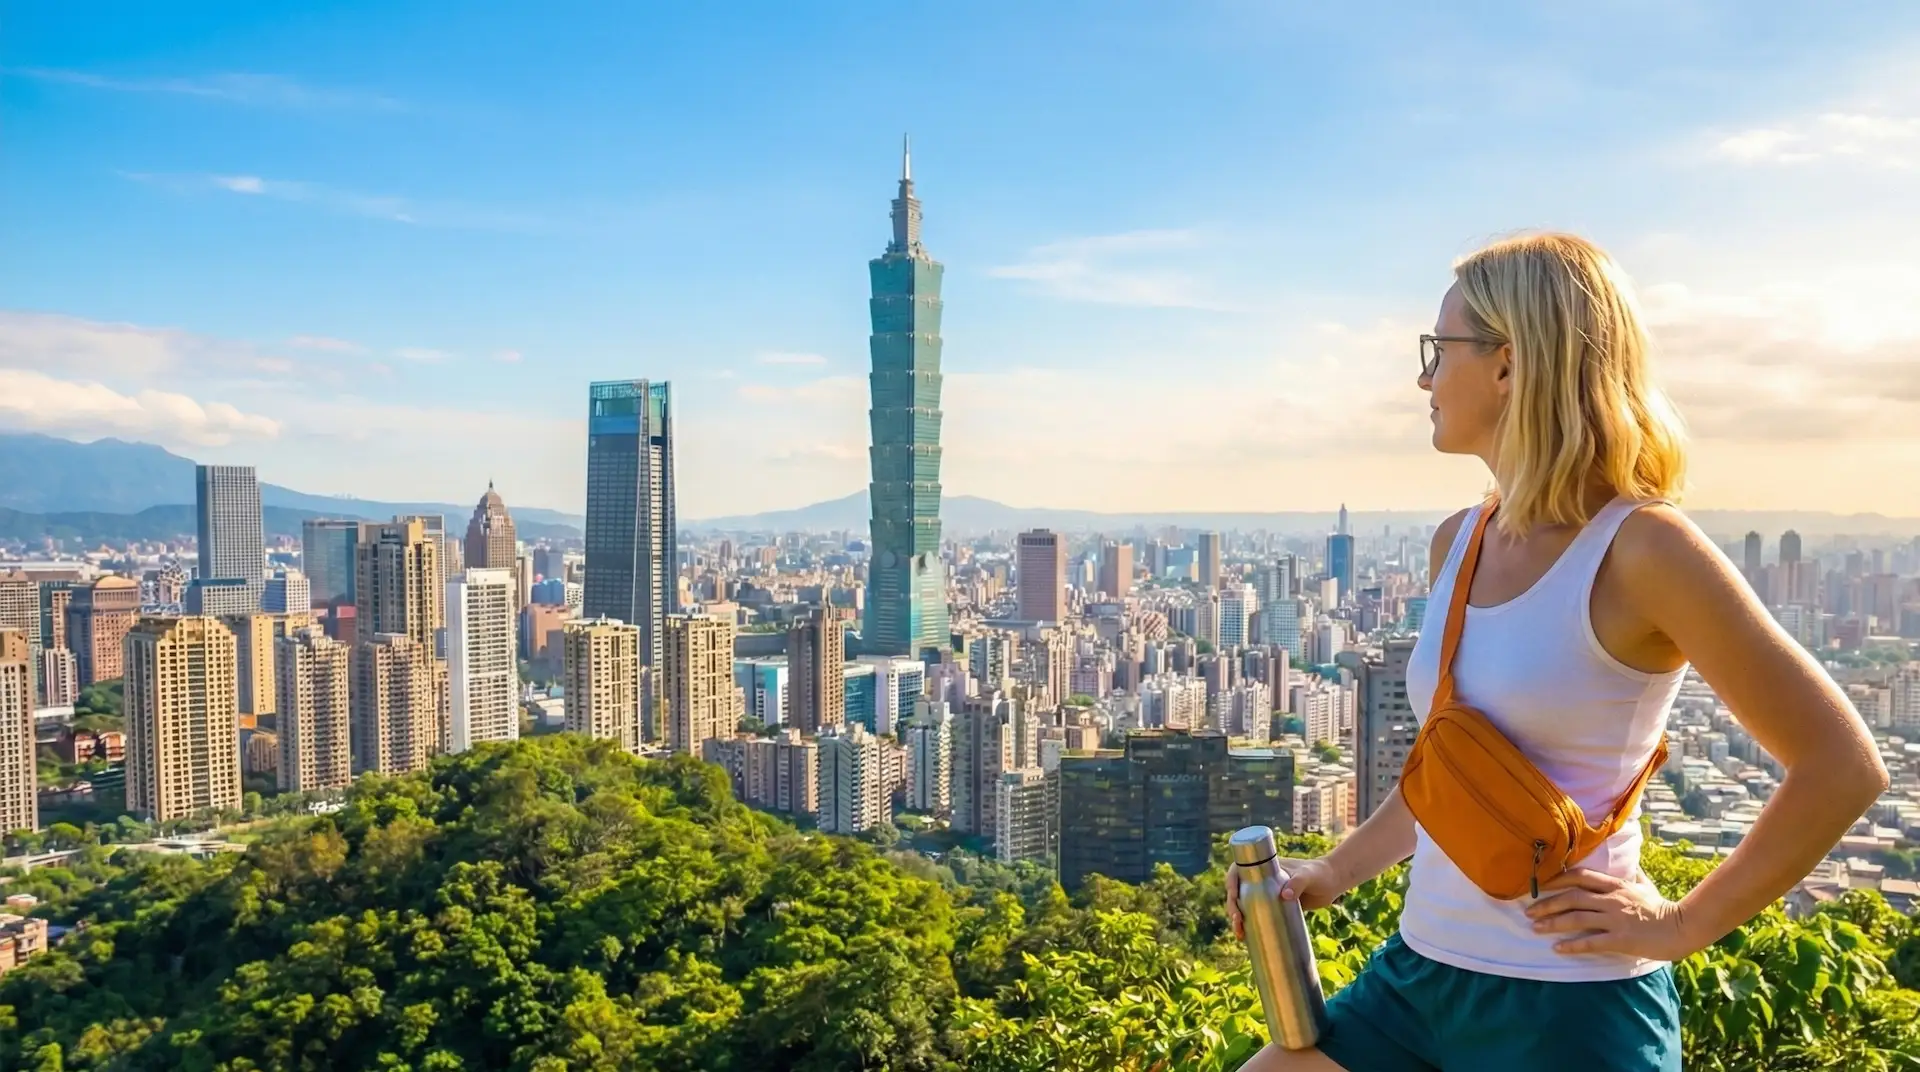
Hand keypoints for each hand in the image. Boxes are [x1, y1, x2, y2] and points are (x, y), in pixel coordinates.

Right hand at [1225, 857, 1345, 940]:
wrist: (1333, 883)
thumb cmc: (1320, 873)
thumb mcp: (1308, 876)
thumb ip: (1298, 883)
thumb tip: (1284, 896)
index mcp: (1265, 867)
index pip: (1239, 870)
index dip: (1231, 881)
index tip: (1233, 894)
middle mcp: (1262, 880)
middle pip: (1238, 892)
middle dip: (1232, 906)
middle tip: (1238, 921)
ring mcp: (1268, 895)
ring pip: (1244, 906)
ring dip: (1237, 919)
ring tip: (1240, 934)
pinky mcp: (1276, 908)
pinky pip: (1257, 916)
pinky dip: (1249, 926)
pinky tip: (1246, 938)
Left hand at [1526, 867, 1698, 959]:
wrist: (1682, 927)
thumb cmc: (1662, 907)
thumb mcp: (1645, 885)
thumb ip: (1632, 874)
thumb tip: (1629, 862)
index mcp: (1615, 885)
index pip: (1579, 877)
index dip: (1557, 879)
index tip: (1540, 885)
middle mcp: (1611, 900)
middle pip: (1572, 898)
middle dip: (1547, 904)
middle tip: (1528, 911)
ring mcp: (1615, 919)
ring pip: (1577, 918)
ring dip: (1553, 923)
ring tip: (1535, 928)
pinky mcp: (1621, 939)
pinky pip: (1592, 942)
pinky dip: (1573, 945)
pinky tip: (1558, 948)